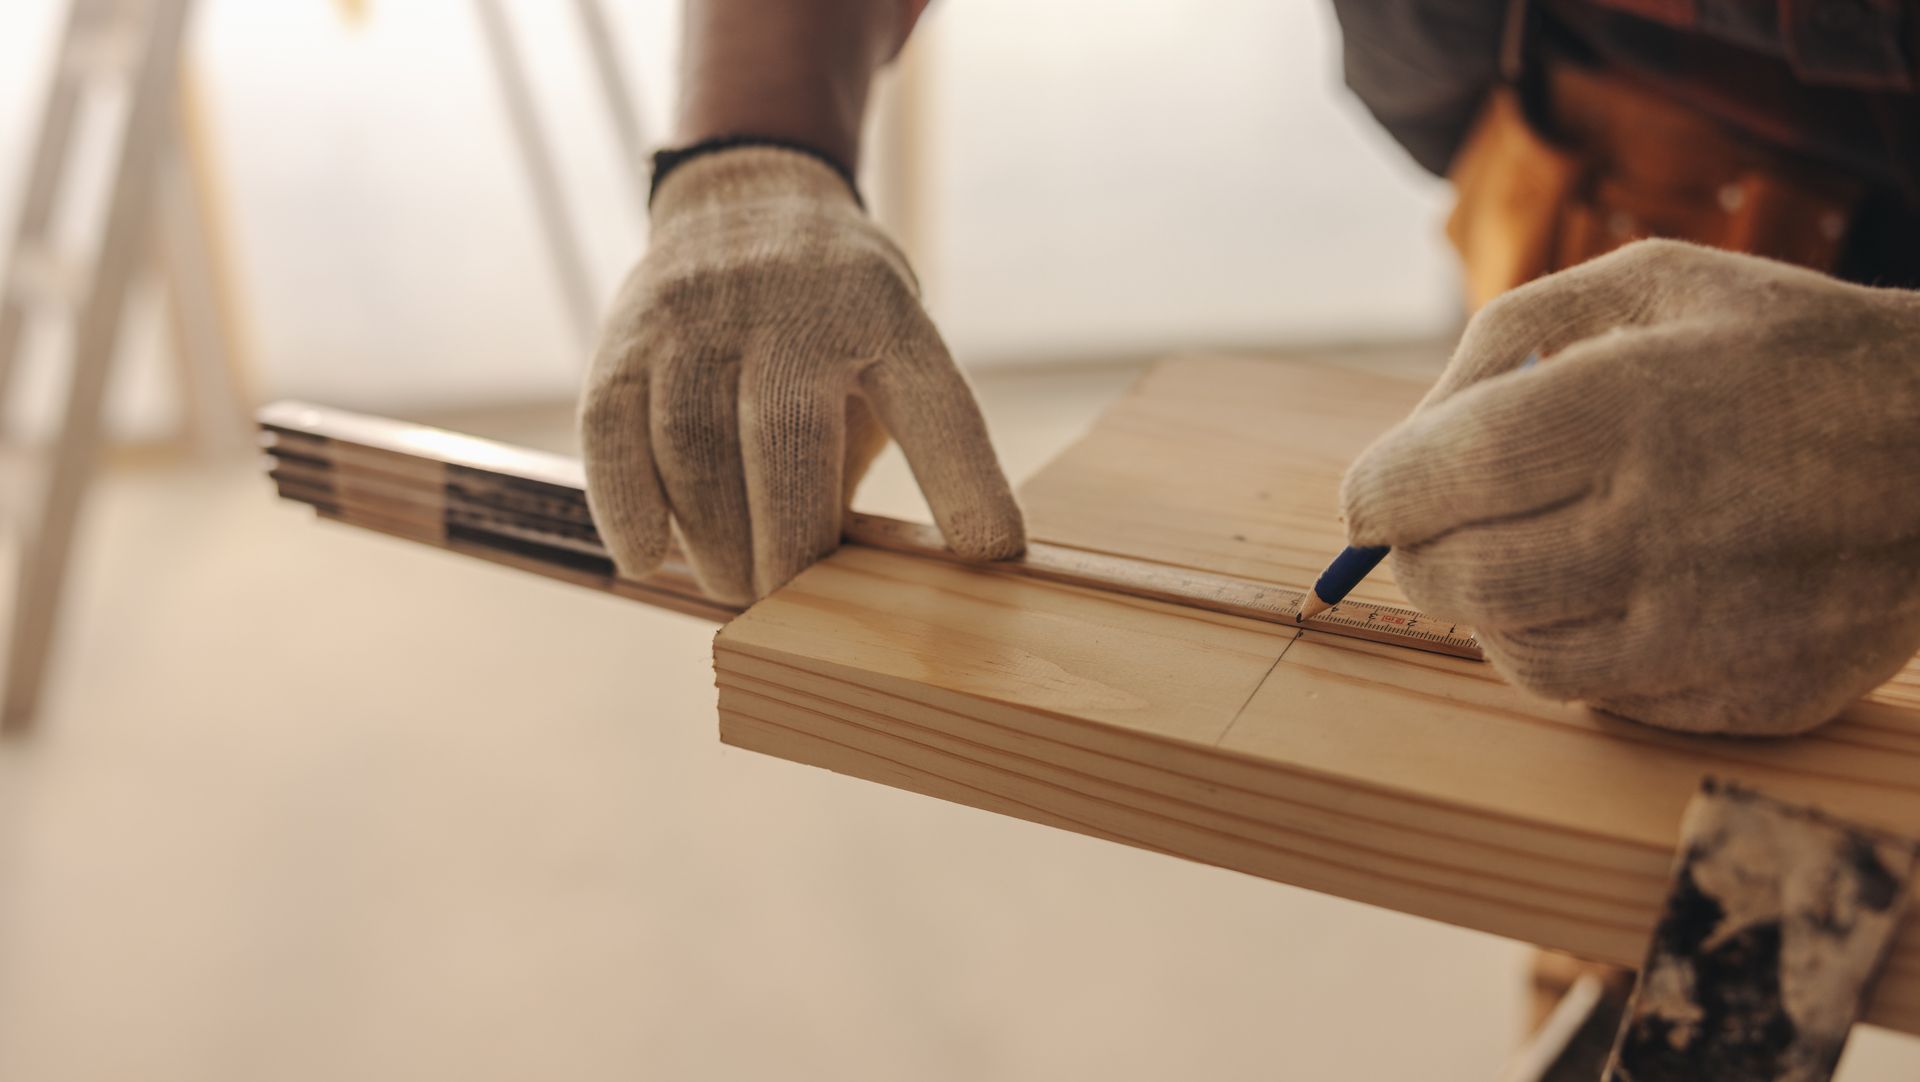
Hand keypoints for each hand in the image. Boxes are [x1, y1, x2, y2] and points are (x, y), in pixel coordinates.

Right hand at [580, 147, 1024, 604]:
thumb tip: (858, 579)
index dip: (966, 483)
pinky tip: (649, 557)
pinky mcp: (628, 329)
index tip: (992, 554)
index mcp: (887, 315)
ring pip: (694, 444)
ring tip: (732, 586)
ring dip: (711, 539)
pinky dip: (629, 505)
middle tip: (785, 606)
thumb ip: (878, 444)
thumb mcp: (886, 355)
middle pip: (786, 439)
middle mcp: (794, 305)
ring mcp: (702, 311)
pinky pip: (613, 428)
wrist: (746, 198)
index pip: (937, 402)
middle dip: (787, 546)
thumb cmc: (834, 321)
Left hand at [1341, 239, 1919, 734]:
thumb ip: (1503, 340)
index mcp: (1623, 406)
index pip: (1424, 482)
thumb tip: (1405, 439)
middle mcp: (1660, 526)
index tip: (1375, 496)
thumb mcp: (1650, 285)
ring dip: (1493, 610)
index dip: (1376, 495)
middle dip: (1421, 555)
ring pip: (1518, 653)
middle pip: (1457, 580)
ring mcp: (1710, 627)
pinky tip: (1611, 596)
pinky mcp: (1751, 695)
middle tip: (1438, 529)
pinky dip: (1577, 653)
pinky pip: (1605, 699)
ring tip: (1531, 553)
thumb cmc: (1787, 351)